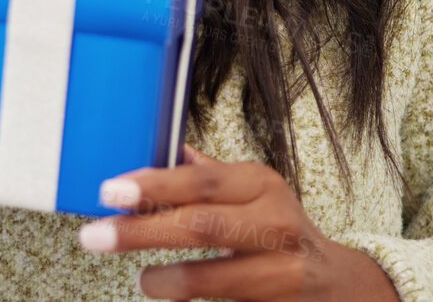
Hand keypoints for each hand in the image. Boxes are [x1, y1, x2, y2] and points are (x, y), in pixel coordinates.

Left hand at [75, 145, 398, 300]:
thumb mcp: (248, 192)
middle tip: (95, 236)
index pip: (201, 181)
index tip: (109, 191)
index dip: (153, 186)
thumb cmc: (276, 229)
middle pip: (203, 226)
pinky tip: (170, 297)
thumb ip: (203, 176)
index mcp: (260, 184)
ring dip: (169, 280)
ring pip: (218, 278)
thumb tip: (152, 146)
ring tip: (141, 280)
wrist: (338, 285)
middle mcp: (277, 224)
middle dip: (143, 232)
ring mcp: (285, 271)